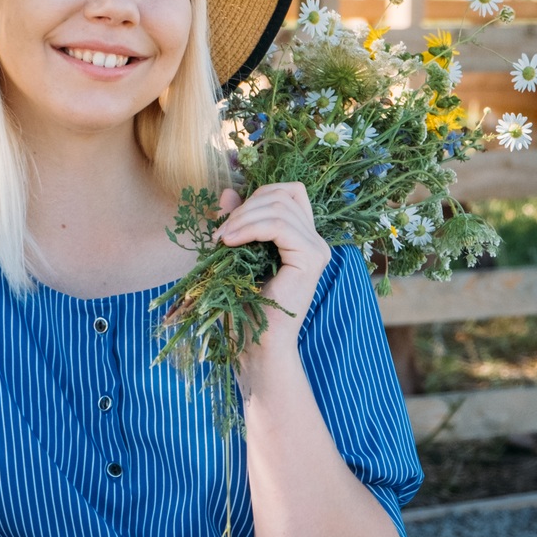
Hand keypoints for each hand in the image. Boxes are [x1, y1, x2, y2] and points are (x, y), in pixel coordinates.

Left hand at [216, 181, 330, 353]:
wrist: (257, 345)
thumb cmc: (246, 307)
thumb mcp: (236, 253)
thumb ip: (237, 222)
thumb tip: (229, 191)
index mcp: (302, 238)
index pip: (288, 193)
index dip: (257, 196)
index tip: (228, 223)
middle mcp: (315, 241)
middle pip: (284, 194)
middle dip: (246, 207)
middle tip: (220, 233)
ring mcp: (317, 249)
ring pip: (280, 206)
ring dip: (243, 218)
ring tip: (221, 240)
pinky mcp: (311, 258)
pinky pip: (279, 226)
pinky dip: (250, 227)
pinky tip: (230, 242)